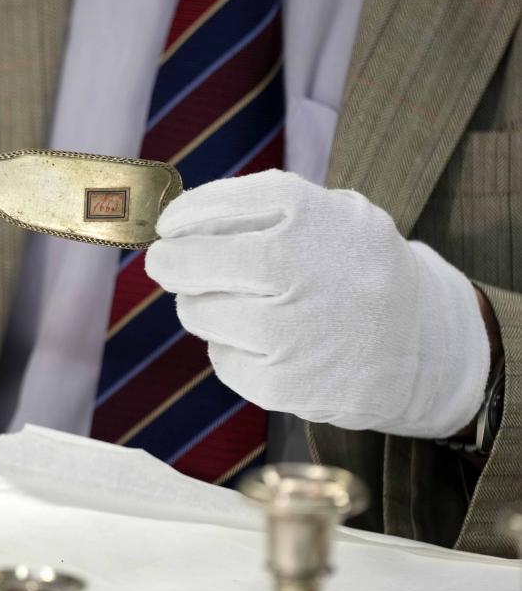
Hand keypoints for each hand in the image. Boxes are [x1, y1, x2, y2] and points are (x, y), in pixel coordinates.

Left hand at [145, 169, 490, 438]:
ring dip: (204, 308)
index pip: (218, 205)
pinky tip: (270, 346)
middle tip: (166, 264)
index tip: (169, 226)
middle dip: (169, 263)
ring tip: (245, 306)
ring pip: (199, 312)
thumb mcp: (331, 217)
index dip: (184, 216)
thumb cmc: (354, 271)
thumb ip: (260, 211)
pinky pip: (222, 358)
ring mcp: (291, 332)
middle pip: (192, 262)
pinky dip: (232, 350)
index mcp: (313, 215)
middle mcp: (300, 269)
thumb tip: (175, 226)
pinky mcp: (283, 384)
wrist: (423, 345)